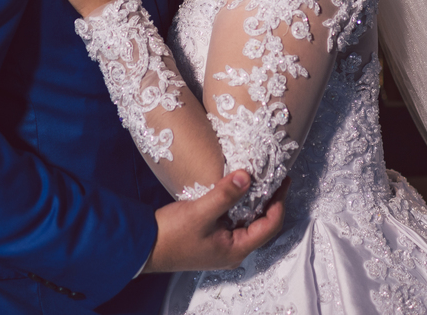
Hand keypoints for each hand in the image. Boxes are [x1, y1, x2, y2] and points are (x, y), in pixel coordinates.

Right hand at [143, 171, 289, 273]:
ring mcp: (222, 245)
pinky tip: (235, 189)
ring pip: (247, 221)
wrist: (143, 247)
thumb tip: (248, 176)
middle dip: (269, 200)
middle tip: (273, 176)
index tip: (283, 180)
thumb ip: (225, 195)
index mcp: (236, 249)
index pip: (270, 225)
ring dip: (253, 201)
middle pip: (261, 224)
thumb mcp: (200, 212)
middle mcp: (233, 250)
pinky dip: (238, 204)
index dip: (279, 202)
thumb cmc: (171, 235)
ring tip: (257, 178)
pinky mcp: (211, 238)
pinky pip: (233, 220)